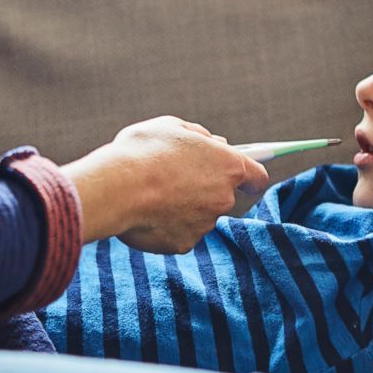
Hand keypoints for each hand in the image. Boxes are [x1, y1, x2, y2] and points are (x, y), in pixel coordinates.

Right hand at [63, 116, 268, 253]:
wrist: (116, 189)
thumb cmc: (143, 151)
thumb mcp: (171, 128)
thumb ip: (199, 137)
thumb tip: (213, 143)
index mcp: (227, 165)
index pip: (256, 176)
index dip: (250, 177)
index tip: (244, 178)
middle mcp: (223, 198)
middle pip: (221, 196)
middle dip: (203, 189)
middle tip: (173, 178)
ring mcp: (204, 224)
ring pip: (198, 215)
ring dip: (182, 206)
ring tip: (150, 193)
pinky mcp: (184, 244)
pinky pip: (178, 232)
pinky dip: (166, 225)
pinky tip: (145, 212)